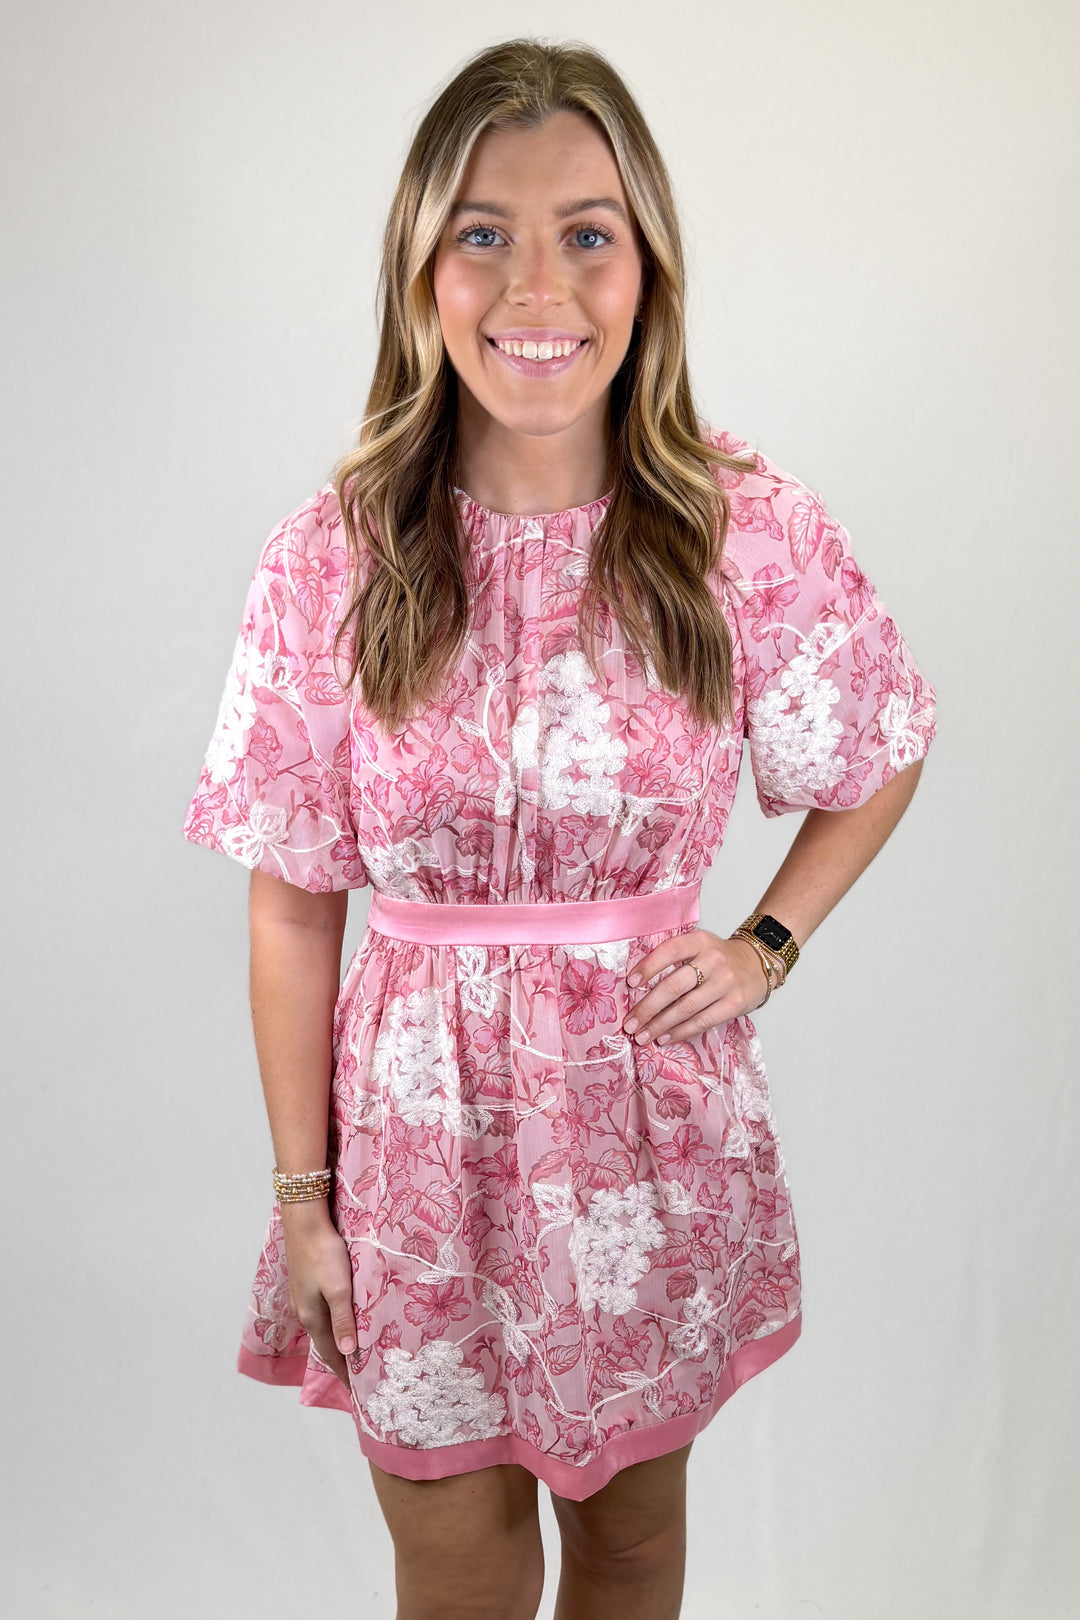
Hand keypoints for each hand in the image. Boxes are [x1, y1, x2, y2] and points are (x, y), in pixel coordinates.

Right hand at [279, 1201, 355, 1388]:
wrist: (305, 1223)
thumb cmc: (324, 1255)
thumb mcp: (339, 1289)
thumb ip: (344, 1320)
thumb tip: (348, 1353)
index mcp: (312, 1318)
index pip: (330, 1354)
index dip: (344, 1373)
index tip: (358, 1391)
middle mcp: (305, 1312)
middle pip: (326, 1344)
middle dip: (342, 1361)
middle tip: (362, 1375)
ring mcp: (304, 1299)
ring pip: (324, 1328)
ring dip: (338, 1342)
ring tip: (356, 1353)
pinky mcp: (307, 1285)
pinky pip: (323, 1314)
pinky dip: (335, 1325)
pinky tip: (344, 1322)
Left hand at [623, 930, 774, 1047]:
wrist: (757, 963)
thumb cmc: (719, 958)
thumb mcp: (699, 947)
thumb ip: (674, 960)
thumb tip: (637, 987)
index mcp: (700, 941)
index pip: (670, 951)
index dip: (649, 967)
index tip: (630, 983)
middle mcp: (713, 960)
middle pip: (675, 986)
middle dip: (648, 1007)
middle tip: (630, 1023)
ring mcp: (726, 983)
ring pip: (687, 1008)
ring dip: (661, 1025)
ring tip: (642, 1036)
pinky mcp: (735, 1004)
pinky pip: (703, 1021)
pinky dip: (681, 1032)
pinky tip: (665, 1038)